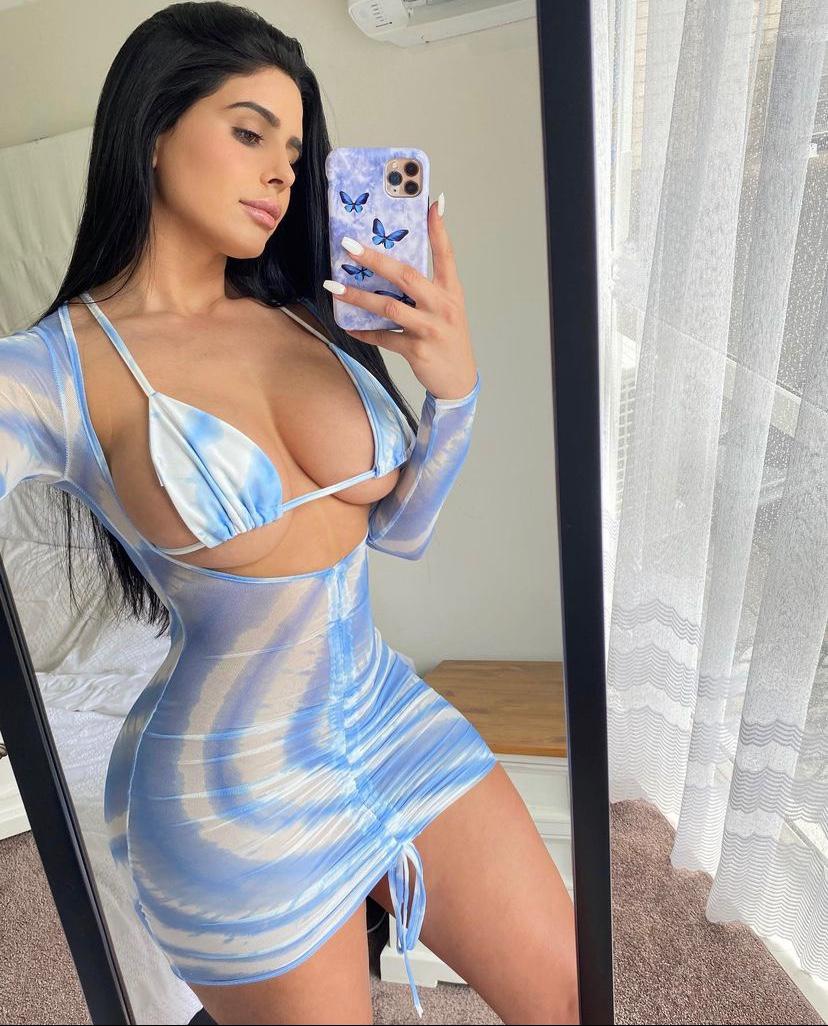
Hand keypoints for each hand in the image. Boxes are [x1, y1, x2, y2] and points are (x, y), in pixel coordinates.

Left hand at [322, 196, 478, 400]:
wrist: (459, 379)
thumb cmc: (448, 338)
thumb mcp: (448, 308)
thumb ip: (429, 286)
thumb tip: (397, 266)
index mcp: (450, 292)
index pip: (446, 255)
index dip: (439, 230)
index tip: (432, 205)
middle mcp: (442, 306)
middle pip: (406, 276)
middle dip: (375, 259)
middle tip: (349, 246)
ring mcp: (430, 328)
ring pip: (389, 307)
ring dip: (358, 297)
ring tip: (334, 288)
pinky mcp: (417, 350)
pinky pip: (384, 338)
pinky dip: (364, 332)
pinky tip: (348, 327)